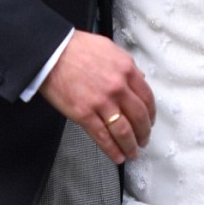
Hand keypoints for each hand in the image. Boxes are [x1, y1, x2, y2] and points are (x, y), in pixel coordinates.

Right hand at [39, 30, 154, 164]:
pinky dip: (112, 150)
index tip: (150, 122)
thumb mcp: (109, 49)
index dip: (151, 114)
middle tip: (144, 140)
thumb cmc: (77, 48)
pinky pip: (103, 137)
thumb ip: (127, 65)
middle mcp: (118, 87)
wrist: (52, 53)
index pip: (147, 97)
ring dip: (131, 146)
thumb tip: (140, 78)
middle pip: (139, 117)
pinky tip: (117, 156)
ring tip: (132, 152)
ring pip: (124, 131)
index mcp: (126, 69)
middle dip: (143, 133)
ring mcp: (101, 102)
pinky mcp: (84, 114)